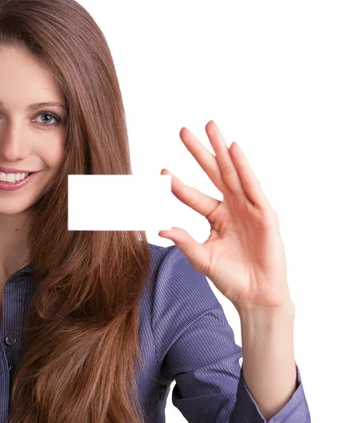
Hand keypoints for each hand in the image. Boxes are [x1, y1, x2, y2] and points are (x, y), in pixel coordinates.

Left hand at [158, 120, 291, 311]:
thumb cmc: (230, 277)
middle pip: (212, 173)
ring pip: (232, 172)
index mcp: (216, 217)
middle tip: (183, 131)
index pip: (192, 195)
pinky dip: (244, 166)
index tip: (160, 171)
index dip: (176, 184)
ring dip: (220, 149)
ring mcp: (248, 208)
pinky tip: (233, 149)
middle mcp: (231, 207)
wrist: (256, 296)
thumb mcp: (201, 258)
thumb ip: (183, 240)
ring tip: (210, 127)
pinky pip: (252, 186)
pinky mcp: (264, 213)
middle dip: (199, 152)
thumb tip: (158, 228)